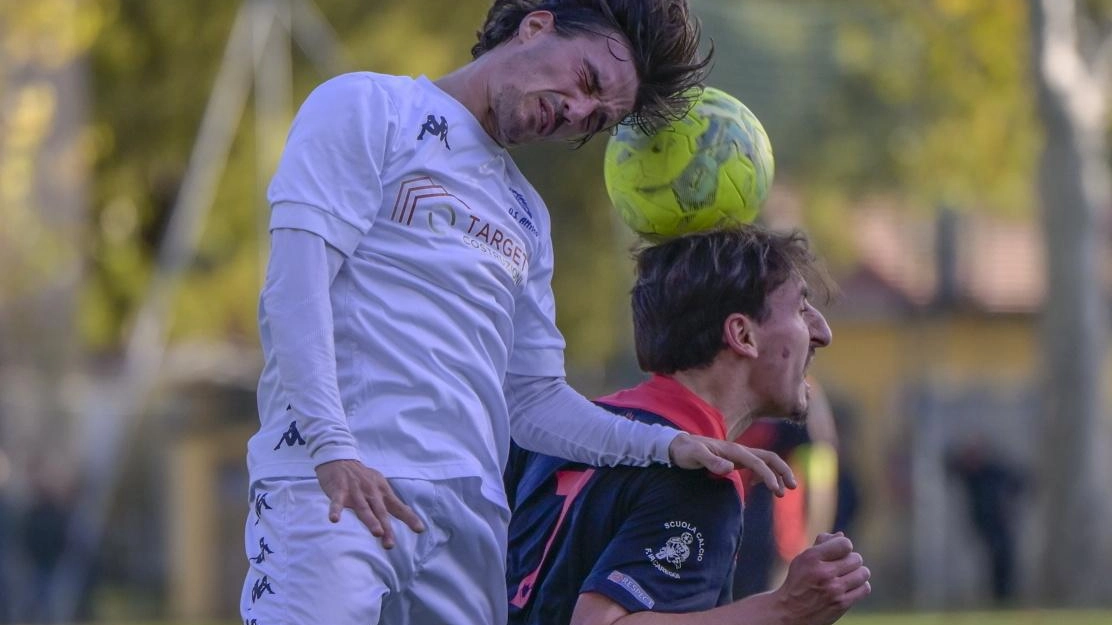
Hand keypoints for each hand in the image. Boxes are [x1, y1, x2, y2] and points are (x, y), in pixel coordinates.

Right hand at [314, 459, 425, 548]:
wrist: (340, 459)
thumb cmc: (363, 477)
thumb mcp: (380, 486)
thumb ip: (390, 501)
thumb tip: (407, 513)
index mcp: (382, 492)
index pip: (398, 507)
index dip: (409, 518)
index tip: (420, 530)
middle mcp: (371, 492)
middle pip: (380, 512)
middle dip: (386, 528)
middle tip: (390, 544)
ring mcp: (355, 491)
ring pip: (363, 508)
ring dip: (370, 520)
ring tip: (376, 533)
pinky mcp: (339, 490)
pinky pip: (337, 502)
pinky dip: (336, 510)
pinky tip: (334, 520)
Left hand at [668, 433, 796, 495]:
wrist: (677, 446)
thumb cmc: (685, 451)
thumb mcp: (694, 456)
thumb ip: (711, 461)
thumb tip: (730, 467)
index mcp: (733, 449)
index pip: (758, 461)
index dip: (769, 475)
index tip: (777, 490)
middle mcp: (739, 450)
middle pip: (769, 457)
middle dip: (783, 471)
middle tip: (792, 488)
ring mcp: (738, 455)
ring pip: (765, 461)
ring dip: (777, 473)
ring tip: (784, 491)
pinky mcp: (734, 460)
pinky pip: (756, 465)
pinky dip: (765, 474)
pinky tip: (764, 486)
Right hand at [774, 532, 871, 624]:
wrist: (789, 612)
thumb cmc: (797, 583)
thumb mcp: (802, 560)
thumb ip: (821, 545)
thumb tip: (841, 535)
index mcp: (812, 557)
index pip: (845, 544)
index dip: (844, 547)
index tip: (839, 553)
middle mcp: (823, 572)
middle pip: (856, 558)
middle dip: (851, 561)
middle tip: (842, 567)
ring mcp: (834, 589)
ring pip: (863, 573)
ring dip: (857, 573)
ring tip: (848, 576)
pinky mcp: (841, 604)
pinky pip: (864, 588)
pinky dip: (860, 586)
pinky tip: (851, 587)